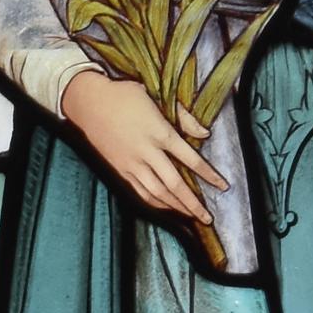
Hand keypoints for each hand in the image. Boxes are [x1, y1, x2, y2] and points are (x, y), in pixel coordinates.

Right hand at [60, 69, 227, 231]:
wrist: (89, 102)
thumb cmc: (125, 94)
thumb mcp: (156, 96)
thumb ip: (183, 116)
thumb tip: (205, 135)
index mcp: (160, 132)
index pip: (190, 159)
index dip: (208, 174)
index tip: (222, 186)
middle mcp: (147, 151)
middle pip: (174, 184)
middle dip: (193, 203)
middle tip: (207, 217)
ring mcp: (132, 163)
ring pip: (157, 192)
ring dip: (176, 207)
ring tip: (191, 217)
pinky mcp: (120, 169)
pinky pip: (140, 191)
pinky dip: (156, 203)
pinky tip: (166, 208)